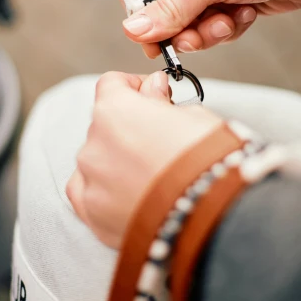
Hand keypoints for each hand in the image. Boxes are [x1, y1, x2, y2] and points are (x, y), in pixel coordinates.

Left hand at [66, 71, 223, 248]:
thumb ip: (161, 100)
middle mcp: (94, 142)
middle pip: (104, 125)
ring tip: (153, 178)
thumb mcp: (193, 116)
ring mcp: (90, 179)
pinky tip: (128, 192)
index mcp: (115, 110)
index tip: (152, 95)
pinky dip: (103, 189)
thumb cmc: (209, 161)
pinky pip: (86, 192)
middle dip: (129, 128)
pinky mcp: (92, 212)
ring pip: (96, 159)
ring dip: (117, 161)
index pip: (111, 84)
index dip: (134, 87)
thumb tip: (153, 87)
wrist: (214, 216)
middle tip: (161, 143)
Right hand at [122, 0, 300, 57]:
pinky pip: (212, 29)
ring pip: (188, 27)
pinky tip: (246, 13)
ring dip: (209, 32)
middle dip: (182, 29)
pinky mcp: (226, 4)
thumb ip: (171, 9)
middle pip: (162, 14)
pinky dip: (228, 28)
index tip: (151, 36)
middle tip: (195, 36)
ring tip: (228, 20)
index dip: (141, 14)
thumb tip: (133, 29)